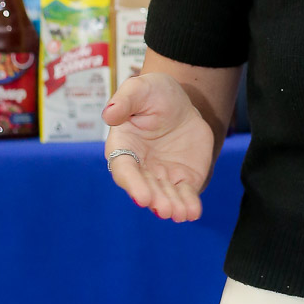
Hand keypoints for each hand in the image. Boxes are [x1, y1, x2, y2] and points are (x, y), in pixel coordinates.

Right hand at [102, 73, 213, 221]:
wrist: (180, 101)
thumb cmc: (152, 93)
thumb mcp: (139, 88)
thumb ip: (125, 100)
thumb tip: (109, 114)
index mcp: (123, 148)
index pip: (125, 170)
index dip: (133, 184)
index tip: (143, 197)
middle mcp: (140, 167)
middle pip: (146, 187)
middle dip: (156, 199)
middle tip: (166, 209)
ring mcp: (161, 175)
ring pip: (166, 195)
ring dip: (172, 206)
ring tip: (181, 214)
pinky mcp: (182, 177)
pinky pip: (185, 193)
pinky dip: (189, 204)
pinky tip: (194, 212)